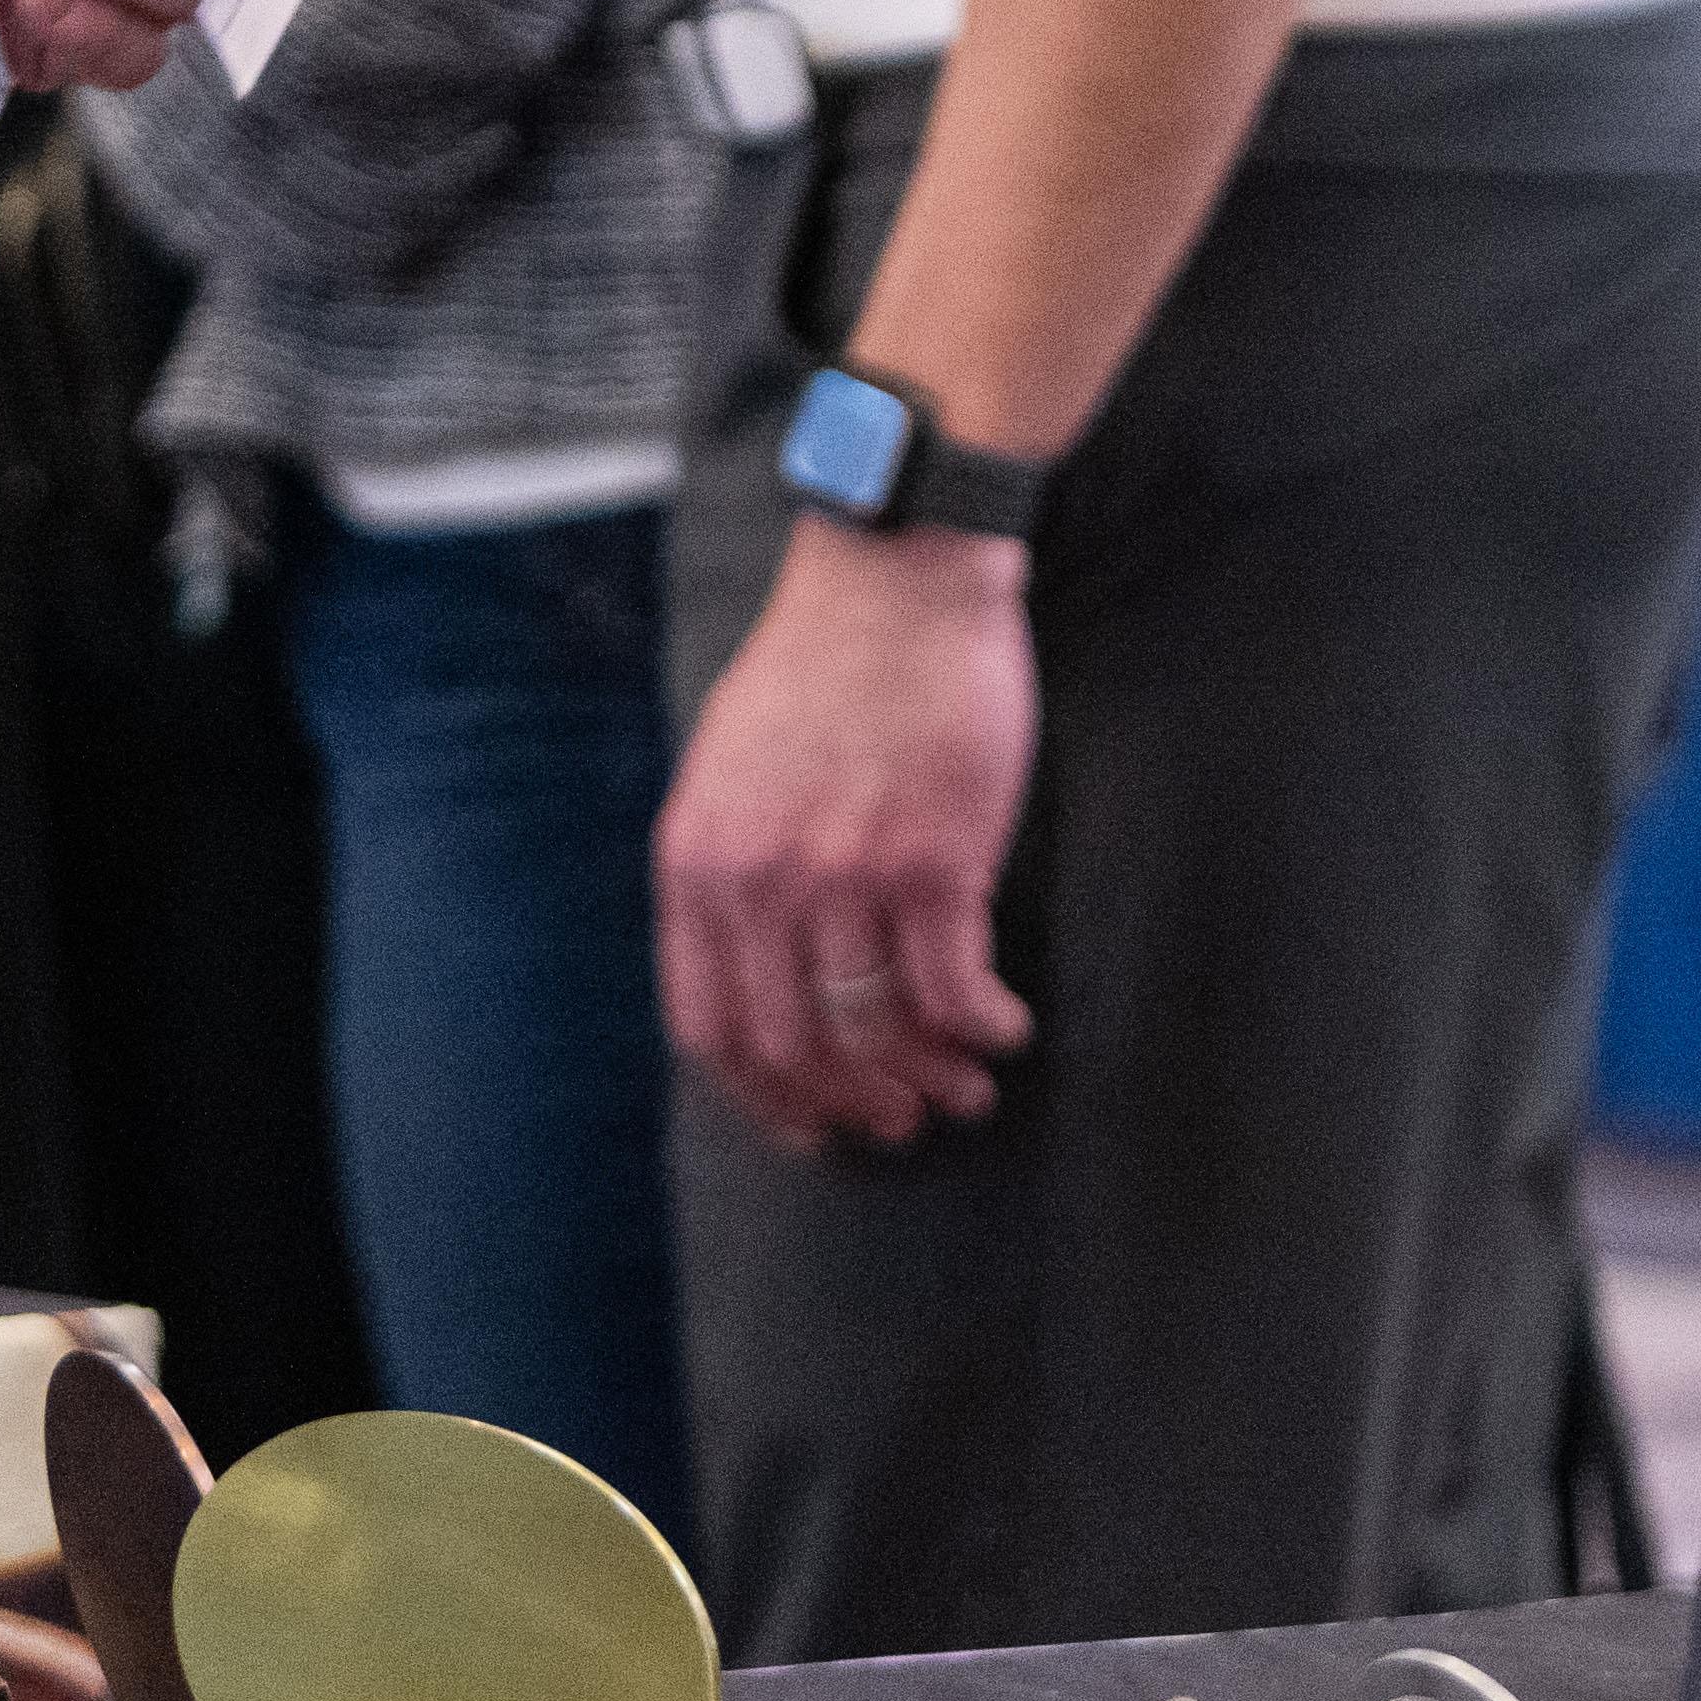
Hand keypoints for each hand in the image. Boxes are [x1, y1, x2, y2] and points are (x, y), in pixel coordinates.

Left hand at [657, 522, 1045, 1154]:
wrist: (896, 576)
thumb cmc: (820, 663)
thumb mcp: (725, 767)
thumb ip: (725, 868)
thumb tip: (751, 970)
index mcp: (697, 863)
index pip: (709, 1026)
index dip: (762, 1096)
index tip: (809, 1124)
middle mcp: (760, 881)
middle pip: (794, 1047)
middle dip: (852, 1103)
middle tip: (900, 1119)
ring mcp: (846, 875)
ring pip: (877, 1032)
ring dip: (927, 1079)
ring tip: (962, 1089)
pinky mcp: (935, 860)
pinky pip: (954, 990)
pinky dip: (983, 1030)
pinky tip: (1004, 1028)